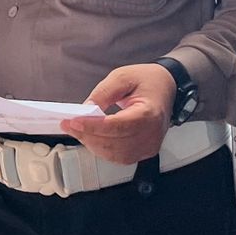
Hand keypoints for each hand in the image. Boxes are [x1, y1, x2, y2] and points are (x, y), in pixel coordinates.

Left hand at [60, 63, 175, 164]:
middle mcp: (152, 134)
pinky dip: (103, 150)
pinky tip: (92, 138)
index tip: (72, 121)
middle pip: (114, 143)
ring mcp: (150, 145)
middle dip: (87, 135)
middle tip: (68, 125)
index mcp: (149, 113)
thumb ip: (103, 93)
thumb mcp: (123, 77)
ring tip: (77, 130)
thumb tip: (85, 109)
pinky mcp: (146, 151)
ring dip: (93, 144)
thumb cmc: (147, 80)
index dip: (92, 126)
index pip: (117, 126)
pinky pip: (121, 157)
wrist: (167, 87)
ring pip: (115, 154)